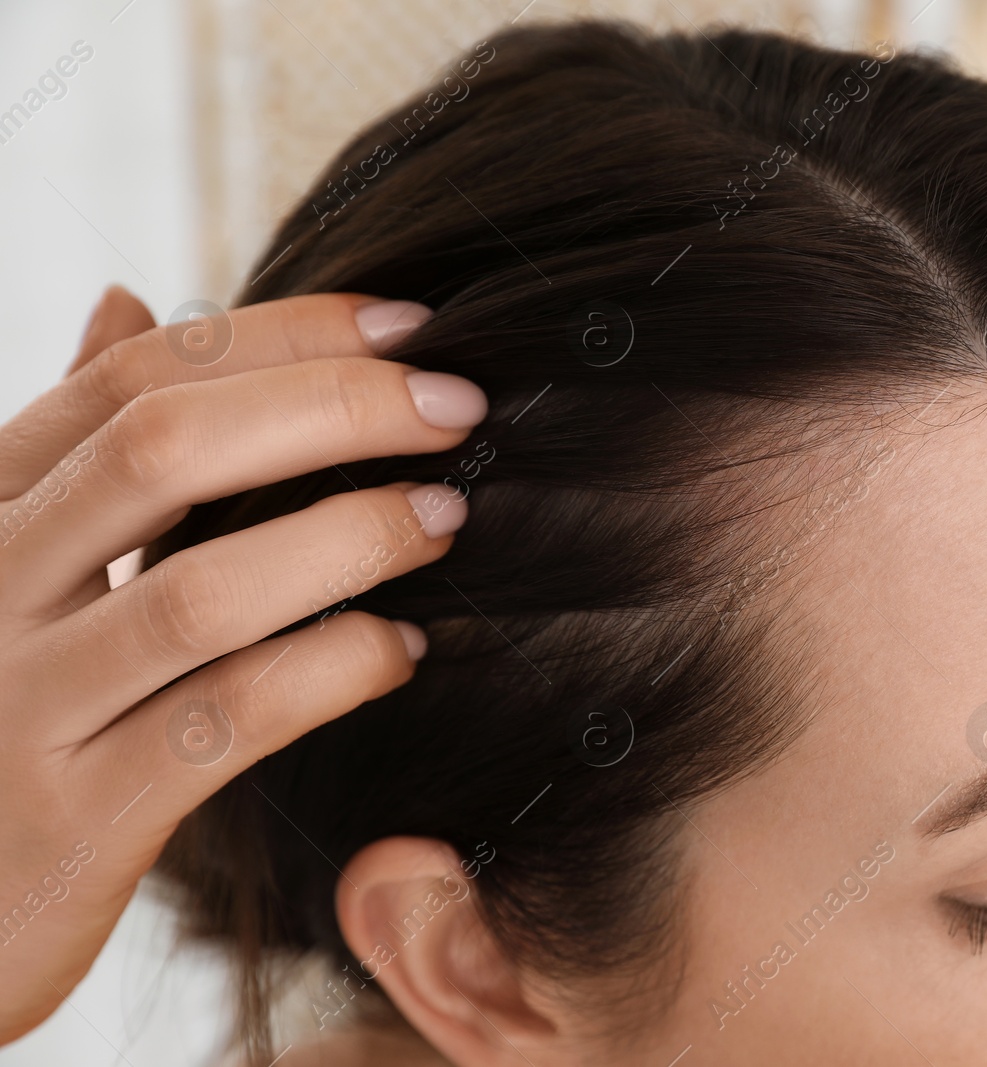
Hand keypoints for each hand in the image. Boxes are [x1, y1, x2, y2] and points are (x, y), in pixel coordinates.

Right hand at [0, 285, 485, 1042]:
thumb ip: (72, 445)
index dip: (284, 336)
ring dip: (346, 537)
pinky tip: (401, 650)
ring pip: (199, 591)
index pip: (133, 377)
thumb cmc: (4, 707)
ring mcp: (22, 703)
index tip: (411, 326)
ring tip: (444, 516)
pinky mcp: (76, 818)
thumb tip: (127, 301)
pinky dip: (330, 670)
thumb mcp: (11, 559)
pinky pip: (224, 720)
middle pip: (163, 453)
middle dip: (331, 410)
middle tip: (457, 408)